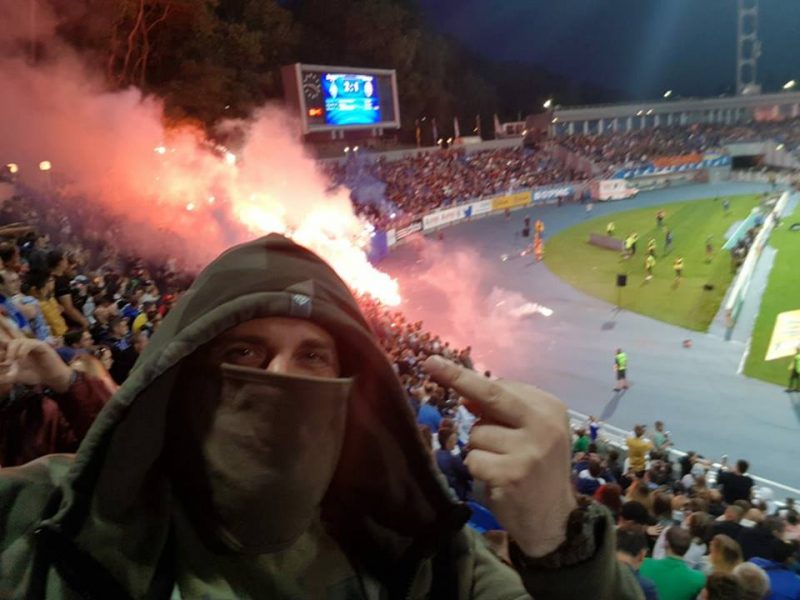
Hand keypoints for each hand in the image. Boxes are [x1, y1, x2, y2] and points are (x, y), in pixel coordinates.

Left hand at [0, 318, 72, 392]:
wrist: (52, 378)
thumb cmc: (35, 376)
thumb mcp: (16, 378)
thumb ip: (5, 377)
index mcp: (14, 352)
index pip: (2, 346)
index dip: (0, 353)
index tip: (2, 363)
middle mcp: (20, 346)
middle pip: (7, 341)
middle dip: (1, 344)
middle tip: (4, 362)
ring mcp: (30, 344)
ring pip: (16, 342)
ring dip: (11, 352)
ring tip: (9, 363)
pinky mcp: (40, 344)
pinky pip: (28, 344)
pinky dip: (22, 351)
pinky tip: (20, 359)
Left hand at [423, 356, 576, 557]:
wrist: (556, 521)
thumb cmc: (538, 470)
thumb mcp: (531, 434)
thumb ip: (504, 413)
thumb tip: (465, 394)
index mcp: (549, 408)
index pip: (503, 386)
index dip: (469, 379)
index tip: (439, 365)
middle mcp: (542, 424)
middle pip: (490, 394)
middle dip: (457, 377)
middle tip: (430, 364)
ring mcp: (528, 449)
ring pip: (476, 434)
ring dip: (480, 449)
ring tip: (502, 464)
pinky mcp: (511, 473)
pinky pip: (473, 459)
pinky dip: (478, 469)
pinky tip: (497, 480)